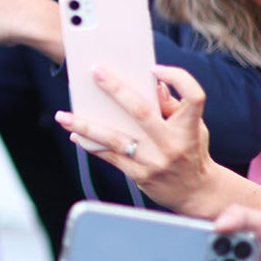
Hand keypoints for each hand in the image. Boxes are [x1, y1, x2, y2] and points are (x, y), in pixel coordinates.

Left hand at [54, 64, 217, 213]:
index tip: (154, 68)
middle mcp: (172, 144)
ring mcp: (154, 161)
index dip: (178, 78)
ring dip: (86, 126)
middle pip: (141, 112)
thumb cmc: (191, 150)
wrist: (196, 193)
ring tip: (63, 116)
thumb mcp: (193, 128)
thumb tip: (152, 83)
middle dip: (116, 89)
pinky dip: (91, 145)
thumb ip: (173, 106)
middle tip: (95, 72)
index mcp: (189, 127)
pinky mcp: (140, 176)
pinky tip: (74, 135)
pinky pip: (110, 157)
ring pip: (114, 139)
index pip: (193, 97)